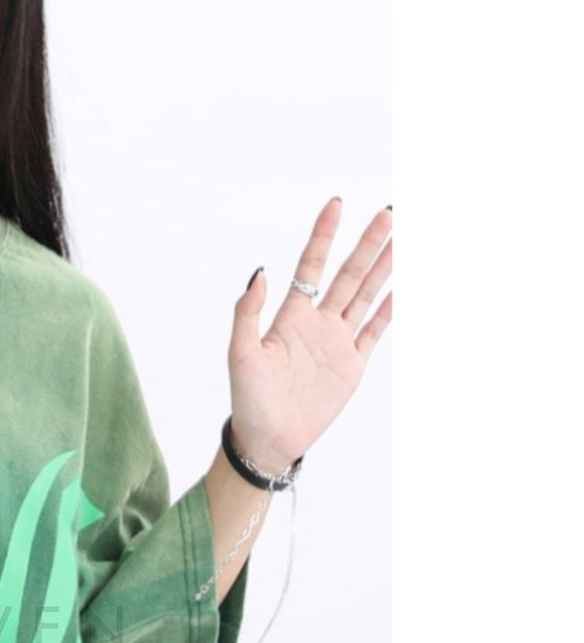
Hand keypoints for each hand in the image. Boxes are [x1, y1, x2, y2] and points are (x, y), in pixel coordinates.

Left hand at [226, 199, 392, 473]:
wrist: (268, 438)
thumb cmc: (247, 397)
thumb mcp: (240, 352)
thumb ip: (248, 312)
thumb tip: (261, 271)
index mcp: (290, 316)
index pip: (311, 266)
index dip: (324, 236)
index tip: (336, 204)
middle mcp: (317, 322)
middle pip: (348, 275)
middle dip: (367, 245)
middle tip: (388, 213)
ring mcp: (337, 342)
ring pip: (366, 296)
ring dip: (384, 269)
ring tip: (402, 240)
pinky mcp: (352, 365)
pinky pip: (374, 331)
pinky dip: (389, 310)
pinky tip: (401, 288)